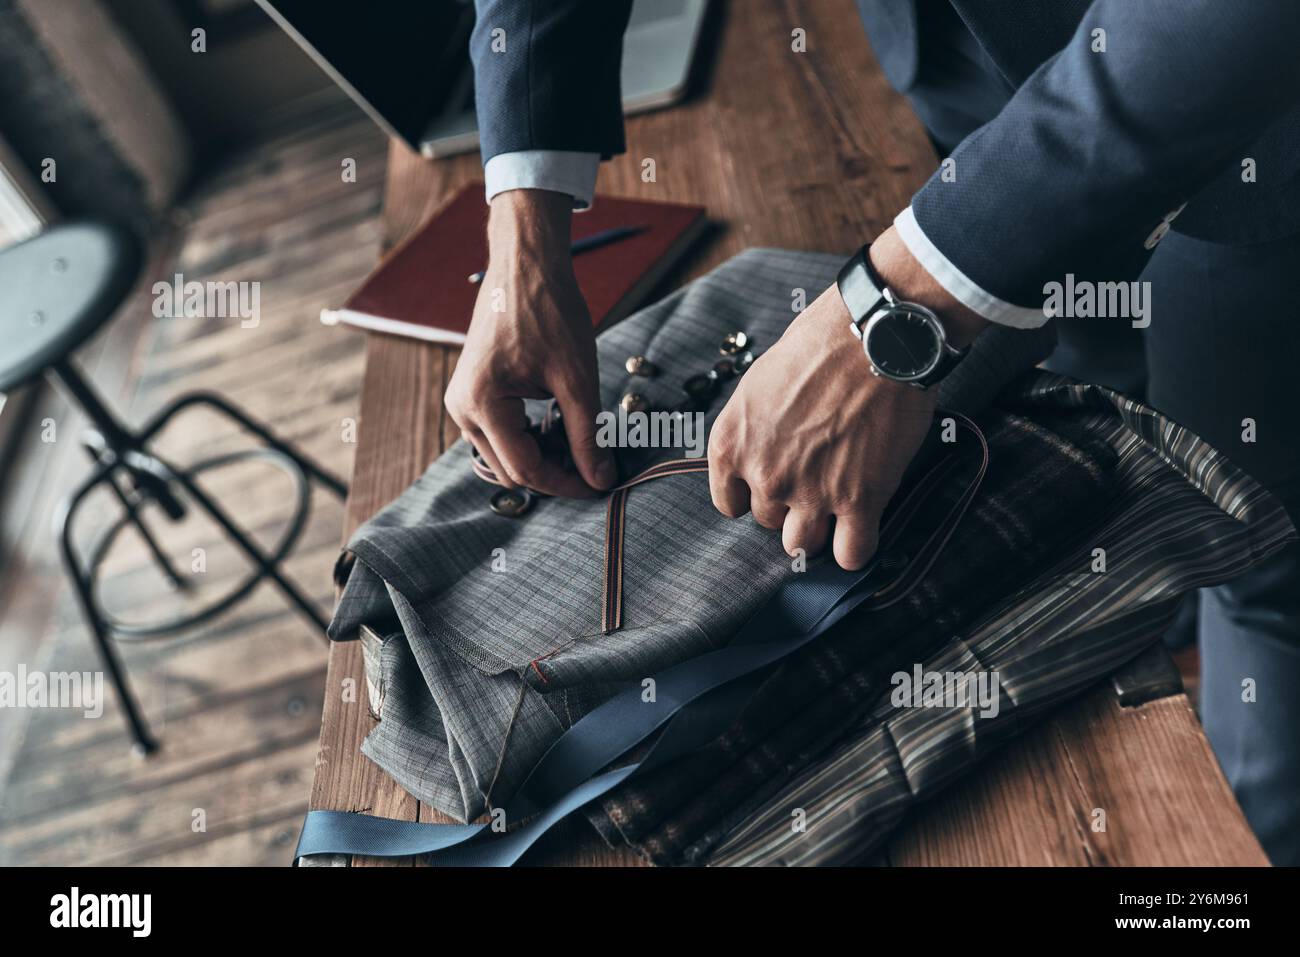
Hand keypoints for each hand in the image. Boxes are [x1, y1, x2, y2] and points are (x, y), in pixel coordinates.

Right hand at [445, 190, 616, 496]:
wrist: (525, 264)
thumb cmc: (550, 311)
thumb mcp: (577, 378)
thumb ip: (588, 434)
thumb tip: (601, 480)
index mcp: (481, 405)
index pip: (526, 469)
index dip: (567, 483)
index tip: (601, 484)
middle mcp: (462, 409)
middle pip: (511, 470)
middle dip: (555, 471)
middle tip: (597, 462)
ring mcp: (462, 402)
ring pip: (505, 456)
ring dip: (543, 455)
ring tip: (581, 436)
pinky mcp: (472, 394)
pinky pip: (501, 435)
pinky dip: (531, 437)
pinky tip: (561, 421)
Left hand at [708, 284, 938, 568]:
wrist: (875, 336)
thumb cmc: (822, 343)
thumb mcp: (761, 382)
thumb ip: (758, 427)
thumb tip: (770, 445)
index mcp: (732, 443)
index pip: (729, 502)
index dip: (753, 494)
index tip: (772, 483)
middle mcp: (765, 474)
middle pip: (769, 520)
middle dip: (791, 503)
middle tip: (816, 476)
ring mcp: (811, 492)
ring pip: (801, 544)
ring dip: (818, 529)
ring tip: (837, 504)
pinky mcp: (859, 499)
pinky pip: (851, 554)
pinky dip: (855, 549)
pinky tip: (862, 529)